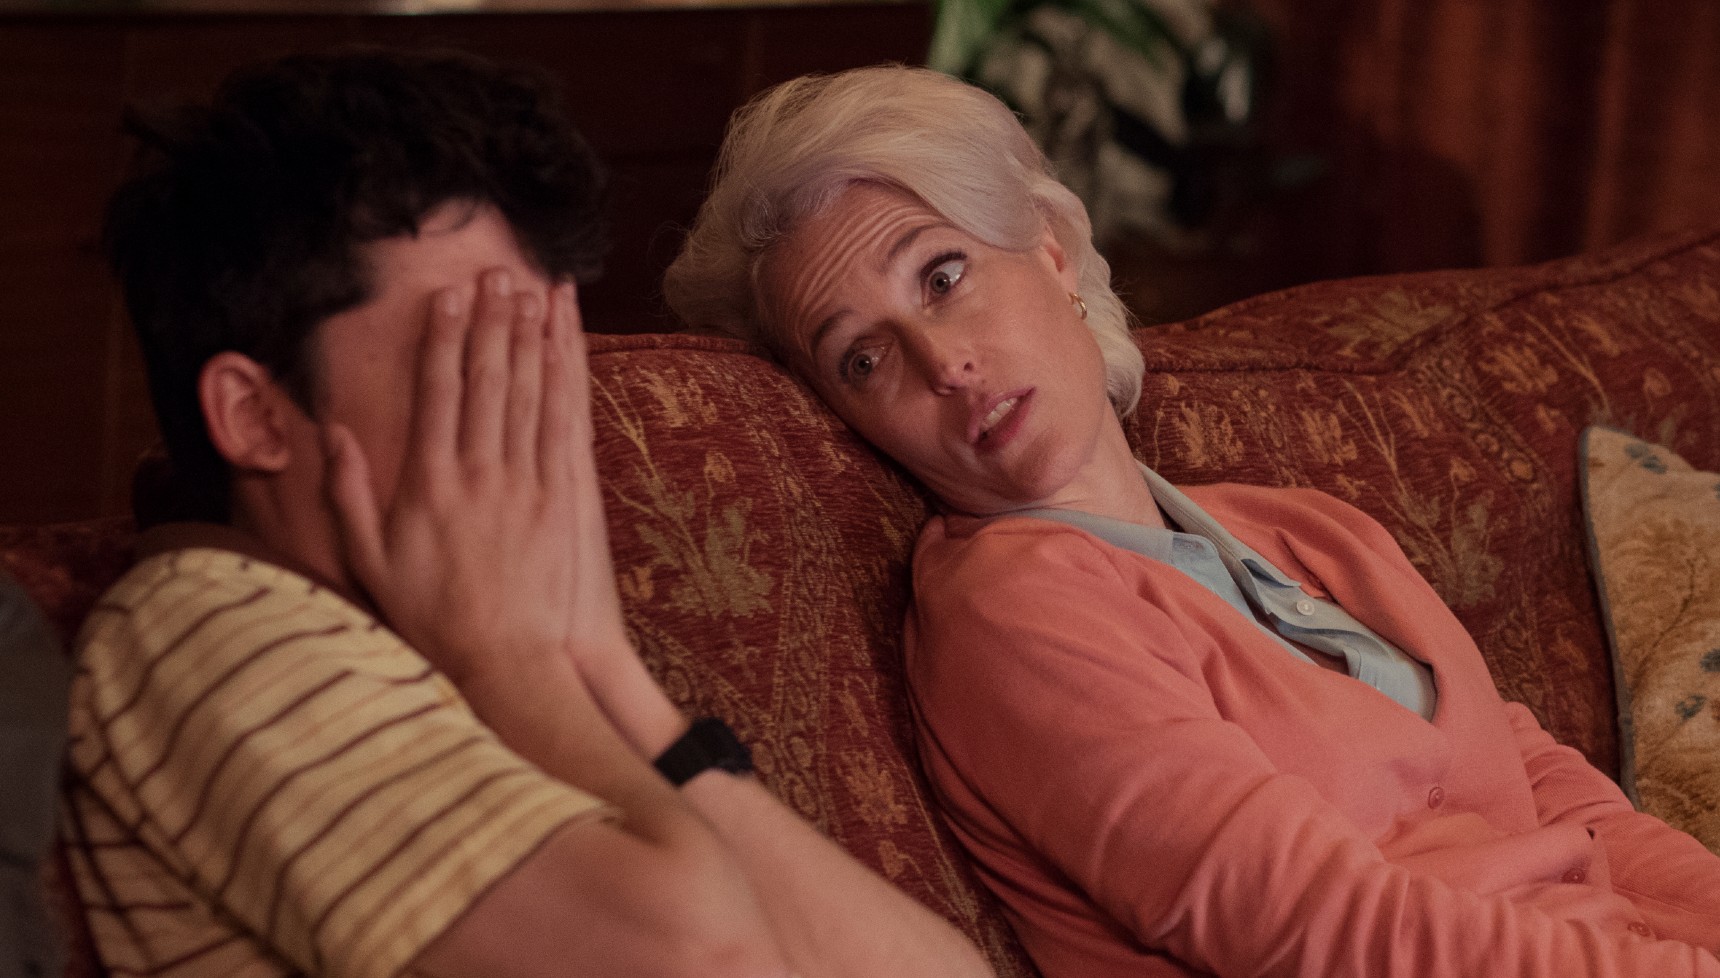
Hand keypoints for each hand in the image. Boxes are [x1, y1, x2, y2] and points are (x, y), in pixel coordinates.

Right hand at [323, 271, 628, 689]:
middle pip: (486, 380)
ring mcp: (525, 483)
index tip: (448, 296)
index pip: (438, 392)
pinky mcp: (563, 497)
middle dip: (490, 321)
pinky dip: (565, 379)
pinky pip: (564, 424)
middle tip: (494, 272)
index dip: (444, 338)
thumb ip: (349, 495)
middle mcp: (478, 473)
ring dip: (529, 337)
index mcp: (428, 483)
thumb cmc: (434, 616)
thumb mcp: (371, 561)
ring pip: (528, 393)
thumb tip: (337, 434)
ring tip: (530, 290)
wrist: (507, 660)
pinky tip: (565, 347)